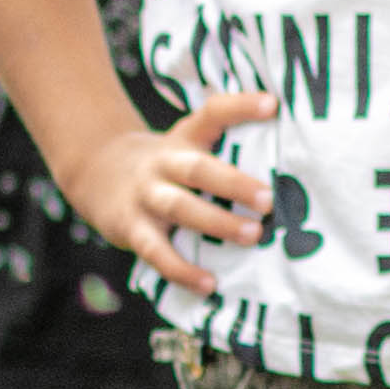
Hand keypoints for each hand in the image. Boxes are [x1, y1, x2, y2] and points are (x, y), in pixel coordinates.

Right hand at [54, 87, 277, 293]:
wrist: (96, 172)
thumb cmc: (167, 165)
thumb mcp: (188, 144)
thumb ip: (226, 150)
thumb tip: (293, 170)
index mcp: (185, 138)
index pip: (212, 113)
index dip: (240, 106)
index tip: (272, 105)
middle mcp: (164, 163)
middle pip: (197, 168)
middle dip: (233, 183)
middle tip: (269, 199)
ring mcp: (145, 196)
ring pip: (179, 208)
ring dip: (217, 223)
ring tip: (252, 235)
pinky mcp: (131, 228)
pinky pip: (158, 252)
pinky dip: (183, 270)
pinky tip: (210, 283)